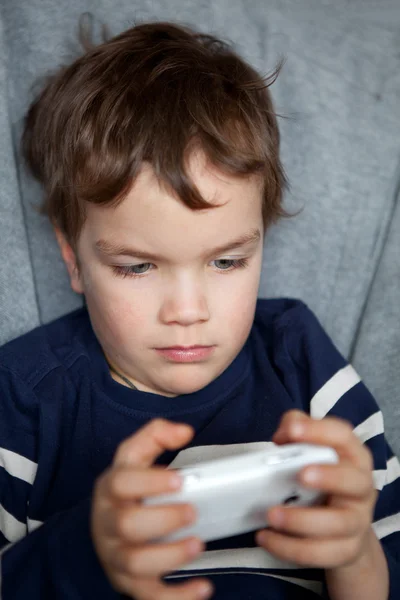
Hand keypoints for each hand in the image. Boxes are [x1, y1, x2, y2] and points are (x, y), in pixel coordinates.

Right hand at [91, 418, 213, 599]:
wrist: (101, 528)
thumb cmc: (127, 488)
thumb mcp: (134, 456)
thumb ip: (157, 435)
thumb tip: (184, 430)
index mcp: (111, 488)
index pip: (122, 483)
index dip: (150, 481)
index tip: (181, 479)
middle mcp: (108, 523)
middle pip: (127, 525)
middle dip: (163, 520)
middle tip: (193, 512)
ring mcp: (116, 556)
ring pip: (134, 563)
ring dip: (169, 557)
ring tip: (198, 545)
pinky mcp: (129, 583)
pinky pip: (148, 597)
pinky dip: (176, 598)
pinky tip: (202, 588)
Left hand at [256, 410, 377, 569]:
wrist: (345, 531)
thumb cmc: (323, 480)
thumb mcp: (312, 452)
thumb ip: (296, 431)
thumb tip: (282, 435)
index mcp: (352, 456)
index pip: (343, 437)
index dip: (319, 431)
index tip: (293, 431)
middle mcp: (360, 487)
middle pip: (354, 481)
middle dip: (328, 477)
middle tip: (300, 475)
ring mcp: (357, 521)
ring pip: (338, 524)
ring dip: (302, 520)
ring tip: (272, 514)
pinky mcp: (346, 550)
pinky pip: (321, 553)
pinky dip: (290, 548)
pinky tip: (267, 538)